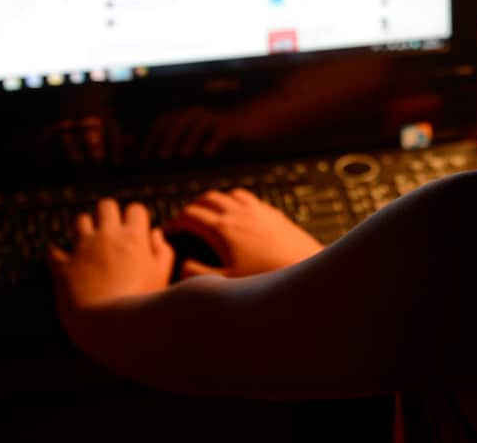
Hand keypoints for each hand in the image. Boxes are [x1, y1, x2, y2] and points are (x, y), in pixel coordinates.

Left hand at [48, 200, 174, 315]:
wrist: (111, 328)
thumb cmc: (141, 304)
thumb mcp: (162, 277)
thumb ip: (163, 251)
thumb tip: (156, 234)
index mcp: (134, 238)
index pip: (135, 209)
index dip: (136, 218)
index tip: (136, 230)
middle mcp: (107, 237)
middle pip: (105, 206)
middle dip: (108, 214)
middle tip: (111, 231)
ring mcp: (83, 250)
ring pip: (80, 220)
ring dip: (85, 228)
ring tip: (88, 242)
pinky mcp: (64, 267)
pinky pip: (53, 251)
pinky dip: (56, 254)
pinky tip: (60, 258)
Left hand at [142, 107, 237, 160]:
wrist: (244, 122)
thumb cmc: (213, 134)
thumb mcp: (193, 136)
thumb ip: (177, 142)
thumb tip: (156, 155)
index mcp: (184, 116)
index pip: (162, 123)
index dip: (152, 138)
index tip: (144, 156)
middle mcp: (196, 114)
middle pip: (178, 123)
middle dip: (168, 139)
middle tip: (161, 157)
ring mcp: (213, 119)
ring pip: (198, 126)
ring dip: (189, 140)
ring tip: (184, 155)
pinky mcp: (229, 126)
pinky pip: (220, 132)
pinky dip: (213, 142)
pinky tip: (208, 154)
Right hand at [167, 188, 323, 277]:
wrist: (306, 268)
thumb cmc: (268, 278)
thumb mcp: (225, 282)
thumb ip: (197, 273)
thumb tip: (181, 264)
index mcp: (222, 229)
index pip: (189, 216)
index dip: (174, 222)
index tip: (169, 231)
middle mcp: (239, 214)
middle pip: (207, 199)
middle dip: (192, 208)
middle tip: (185, 220)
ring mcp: (257, 210)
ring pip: (229, 194)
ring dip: (215, 201)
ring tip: (210, 212)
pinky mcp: (273, 213)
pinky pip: (249, 198)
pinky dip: (236, 202)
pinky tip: (240, 214)